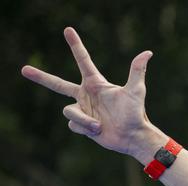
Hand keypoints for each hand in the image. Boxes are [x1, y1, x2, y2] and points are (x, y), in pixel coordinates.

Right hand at [21, 27, 159, 158]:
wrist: (132, 137)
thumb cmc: (136, 113)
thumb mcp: (135, 91)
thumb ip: (137, 71)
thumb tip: (147, 52)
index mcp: (96, 83)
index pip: (83, 61)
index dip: (75, 45)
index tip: (68, 30)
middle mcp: (86, 95)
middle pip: (57, 84)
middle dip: (42, 77)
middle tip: (25, 69)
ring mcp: (82, 109)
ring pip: (69, 111)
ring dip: (84, 119)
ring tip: (99, 125)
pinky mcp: (81, 124)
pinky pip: (73, 124)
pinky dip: (85, 128)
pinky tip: (97, 131)